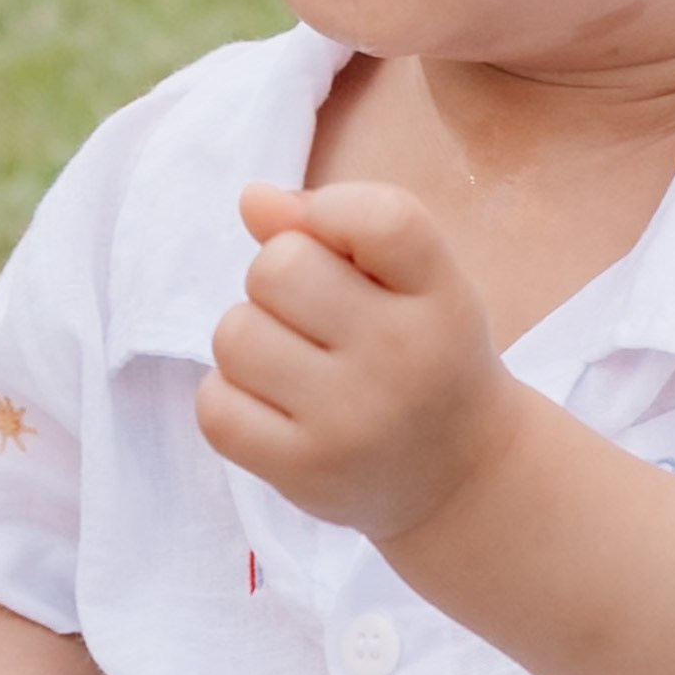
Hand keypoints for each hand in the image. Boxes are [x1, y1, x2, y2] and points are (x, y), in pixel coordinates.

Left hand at [197, 180, 524, 542]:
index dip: (331, 211)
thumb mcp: (411, 279)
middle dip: (277, 277)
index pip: (382, 218)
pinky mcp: (304, 472)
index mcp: (440, 295)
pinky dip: (229, 396)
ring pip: (235, 334)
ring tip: (292, 359)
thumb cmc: (423, 350)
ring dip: (249, 337)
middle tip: (312, 312)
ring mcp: (351, 421)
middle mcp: (401, 356)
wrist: (459, 475)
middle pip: (279, 266)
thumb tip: (252, 199)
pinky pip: (215, 405)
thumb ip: (338, 225)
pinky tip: (272, 403)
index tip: (337, 240)